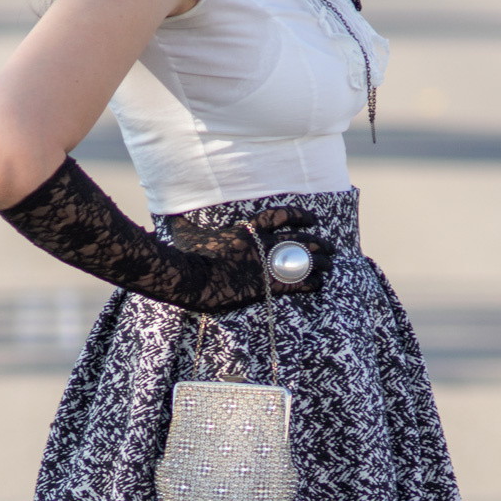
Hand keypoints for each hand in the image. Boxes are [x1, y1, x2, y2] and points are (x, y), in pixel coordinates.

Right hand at [167, 206, 332, 304]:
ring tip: (331, 266)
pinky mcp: (266, 286)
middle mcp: (262, 244)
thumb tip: (170, 216)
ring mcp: (266, 265)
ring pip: (302, 260)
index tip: (313, 217)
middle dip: (318, 242)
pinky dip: (311, 283)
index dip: (300, 215)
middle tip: (331, 246)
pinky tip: (320, 284)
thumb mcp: (186, 232)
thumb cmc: (187, 256)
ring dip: (320, 263)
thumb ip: (184, 223)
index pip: (280, 216)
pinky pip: (297, 283)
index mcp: (247, 230)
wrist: (191, 278)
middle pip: (299, 239)